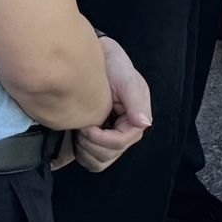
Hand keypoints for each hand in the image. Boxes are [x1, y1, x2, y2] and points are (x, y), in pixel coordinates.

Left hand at [69, 37, 152, 174]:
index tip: (87, 125)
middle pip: (110, 154)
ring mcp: (113, 137)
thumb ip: (134, 99)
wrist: (92, 59)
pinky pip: (93, 162)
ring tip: (79, 131)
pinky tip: (77, 138)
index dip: (103, 139)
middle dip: (91, 143)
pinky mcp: (100, 142)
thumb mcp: (124, 77)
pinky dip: (83, 155)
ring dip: (86, 151)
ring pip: (100, 162)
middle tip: (80, 126)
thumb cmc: (111, 64)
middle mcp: (127, 130)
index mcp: (136, 117)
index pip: (122, 142)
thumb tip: (144, 123)